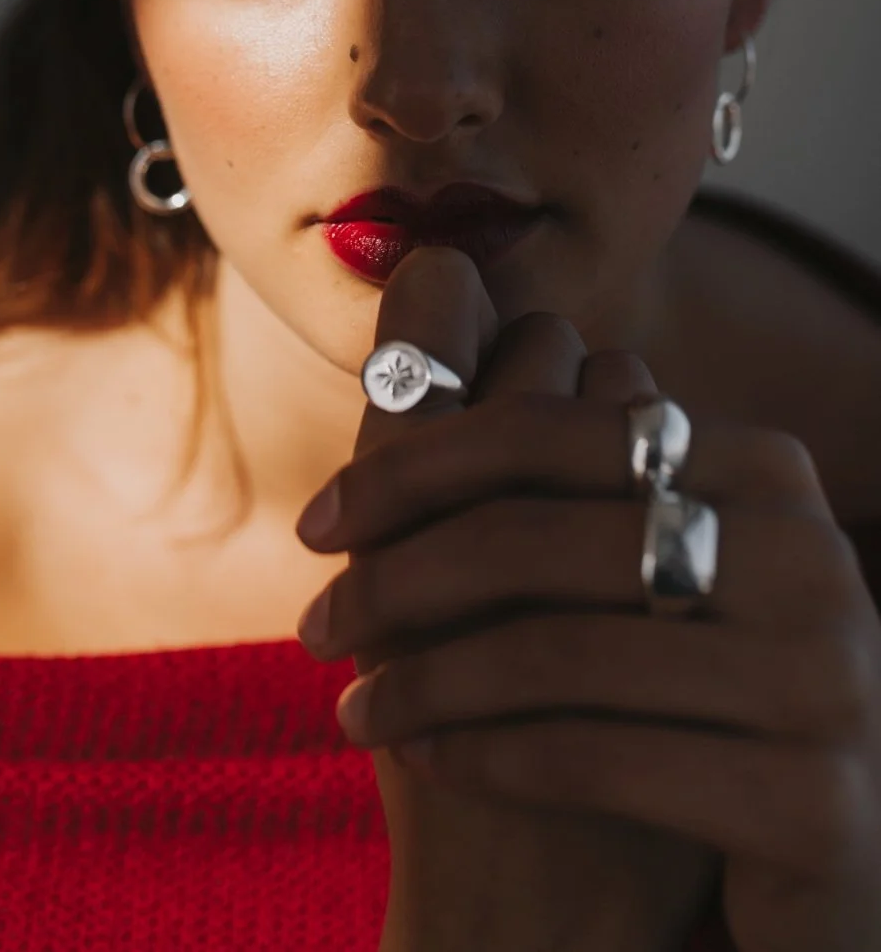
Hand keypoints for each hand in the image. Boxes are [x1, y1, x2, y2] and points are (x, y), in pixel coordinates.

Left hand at [296, 248, 880, 951]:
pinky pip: (601, 758)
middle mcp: (809, 555)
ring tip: (355, 710)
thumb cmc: (673, 688)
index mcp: (758, 469)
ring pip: (555, 651)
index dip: (411, 469)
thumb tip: (428, 275)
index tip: (318, 524)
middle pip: (538, 536)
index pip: (547, 431)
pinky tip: (427, 761)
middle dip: (397, 578)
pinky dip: (486, 756)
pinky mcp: (818, 802)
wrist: (811, 865)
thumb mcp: (622, 557)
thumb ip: (547, 437)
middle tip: (315, 625)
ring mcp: (826, 677)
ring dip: (422, 681)